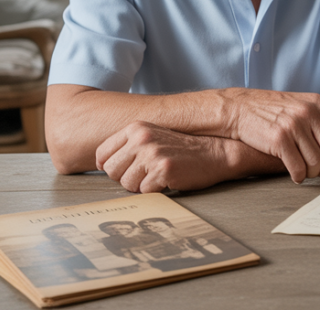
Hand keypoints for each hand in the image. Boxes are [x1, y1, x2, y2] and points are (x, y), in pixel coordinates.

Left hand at [95, 122, 234, 192]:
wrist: (216, 152)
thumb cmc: (183, 150)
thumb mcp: (153, 137)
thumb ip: (128, 146)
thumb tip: (103, 165)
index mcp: (136, 128)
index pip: (102, 154)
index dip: (109, 167)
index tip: (122, 170)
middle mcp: (141, 138)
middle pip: (111, 171)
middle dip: (125, 178)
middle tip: (145, 174)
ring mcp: (152, 153)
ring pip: (126, 184)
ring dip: (141, 186)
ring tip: (158, 176)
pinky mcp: (163, 169)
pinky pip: (144, 191)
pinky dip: (155, 191)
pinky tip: (168, 180)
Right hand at [221, 89, 319, 181]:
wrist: (238, 108)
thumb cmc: (271, 110)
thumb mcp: (300, 104)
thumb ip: (319, 119)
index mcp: (318, 103)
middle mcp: (308, 112)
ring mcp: (294, 125)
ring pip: (316, 161)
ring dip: (313, 173)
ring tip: (306, 173)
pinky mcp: (279, 139)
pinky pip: (298, 167)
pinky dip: (300, 176)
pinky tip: (296, 176)